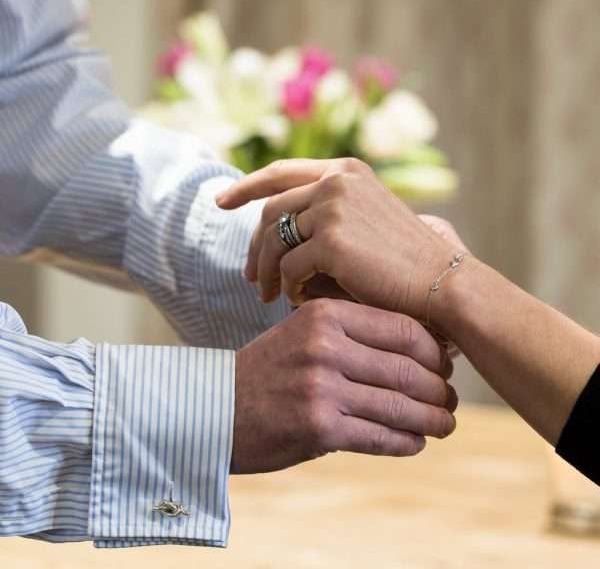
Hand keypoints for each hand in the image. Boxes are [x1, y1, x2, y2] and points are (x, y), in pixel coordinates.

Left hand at [217, 158, 463, 319]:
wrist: (441, 283)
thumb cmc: (403, 261)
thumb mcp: (366, 220)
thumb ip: (326, 213)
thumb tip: (276, 231)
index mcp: (345, 171)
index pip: (282, 171)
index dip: (247, 186)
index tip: (221, 202)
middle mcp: (337, 181)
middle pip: (271, 210)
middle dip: (254, 246)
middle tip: (248, 276)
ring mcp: (334, 207)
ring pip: (275, 241)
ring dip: (266, 271)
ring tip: (267, 296)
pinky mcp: (332, 240)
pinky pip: (289, 267)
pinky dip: (287, 287)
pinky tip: (295, 300)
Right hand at [231, 298, 456, 473]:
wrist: (218, 407)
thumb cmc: (269, 368)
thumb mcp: (304, 332)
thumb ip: (353, 335)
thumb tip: (418, 350)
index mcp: (325, 314)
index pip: (402, 328)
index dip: (435, 351)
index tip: (445, 365)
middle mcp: (325, 346)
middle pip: (407, 368)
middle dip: (439, 389)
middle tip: (450, 400)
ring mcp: (322, 387)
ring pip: (400, 405)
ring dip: (432, 420)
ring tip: (445, 425)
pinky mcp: (319, 428)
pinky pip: (380, 436)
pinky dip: (405, 442)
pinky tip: (416, 443)